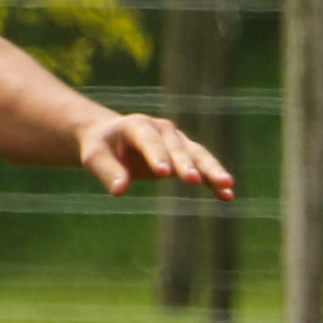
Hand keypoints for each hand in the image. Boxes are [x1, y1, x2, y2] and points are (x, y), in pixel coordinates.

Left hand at [77, 112, 234, 199]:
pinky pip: (204, 169)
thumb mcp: (94, 156)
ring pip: (198, 156)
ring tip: (227, 186)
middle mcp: (163, 131)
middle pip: (178, 148)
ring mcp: (178, 142)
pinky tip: (228, 197)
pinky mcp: (187, 156)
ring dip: (212, 170)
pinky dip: (215, 182)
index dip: (157, 155)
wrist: (113, 138)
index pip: (149, 140)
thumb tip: (120, 191)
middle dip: (187, 164)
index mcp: (138, 125)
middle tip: (194, 179)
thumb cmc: (101, 147)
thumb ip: (107, 171)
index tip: (164, 173)